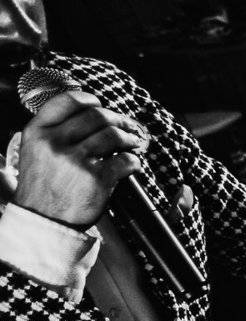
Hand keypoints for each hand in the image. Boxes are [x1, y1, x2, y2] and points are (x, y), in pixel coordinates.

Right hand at [12, 91, 147, 227]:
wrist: (44, 220)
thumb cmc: (44, 186)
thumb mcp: (36, 151)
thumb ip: (55, 131)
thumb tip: (89, 112)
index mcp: (38, 132)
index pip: (68, 101)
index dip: (90, 100)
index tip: (101, 104)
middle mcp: (55, 142)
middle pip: (97, 116)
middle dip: (119, 119)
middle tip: (129, 126)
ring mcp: (76, 160)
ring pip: (114, 135)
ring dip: (130, 138)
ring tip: (134, 143)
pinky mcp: (96, 178)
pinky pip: (125, 160)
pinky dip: (134, 161)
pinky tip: (132, 165)